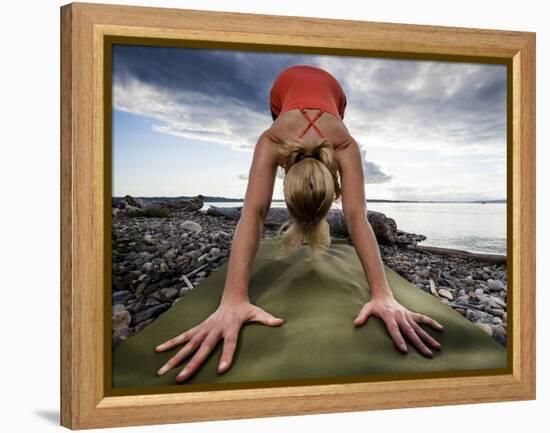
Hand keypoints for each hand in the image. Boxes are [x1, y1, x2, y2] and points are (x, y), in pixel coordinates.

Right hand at [154, 299, 283, 381]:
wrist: (231, 296)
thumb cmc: (245, 309)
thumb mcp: (258, 312)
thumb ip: (267, 319)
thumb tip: (280, 322)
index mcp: (230, 327)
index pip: (229, 344)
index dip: (226, 356)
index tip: (221, 370)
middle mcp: (214, 329)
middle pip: (203, 349)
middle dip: (192, 364)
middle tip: (182, 379)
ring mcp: (204, 329)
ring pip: (188, 345)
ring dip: (175, 358)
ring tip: (162, 371)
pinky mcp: (198, 328)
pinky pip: (183, 337)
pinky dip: (171, 343)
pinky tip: (158, 351)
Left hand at [353, 294, 443, 356]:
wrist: (383, 295)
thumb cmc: (374, 305)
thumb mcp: (367, 308)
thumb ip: (362, 316)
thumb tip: (356, 323)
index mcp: (389, 317)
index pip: (394, 330)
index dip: (398, 340)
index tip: (404, 350)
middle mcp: (400, 317)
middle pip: (410, 332)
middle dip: (419, 344)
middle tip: (428, 355)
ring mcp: (407, 315)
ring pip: (419, 328)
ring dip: (428, 338)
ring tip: (437, 348)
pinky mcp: (411, 314)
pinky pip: (423, 318)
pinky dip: (432, 322)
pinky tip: (440, 329)